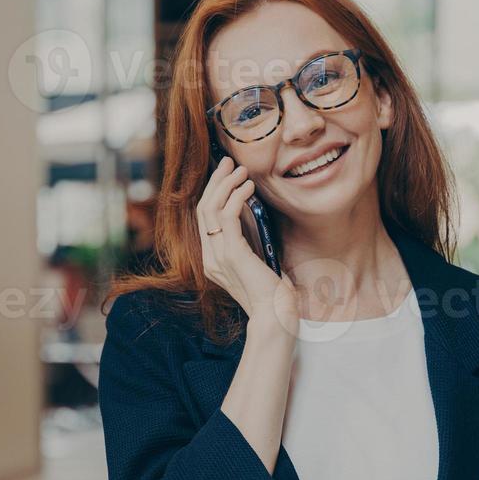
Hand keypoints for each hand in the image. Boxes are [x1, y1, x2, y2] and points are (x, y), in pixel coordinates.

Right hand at [197, 157, 296, 337]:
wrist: (275, 318)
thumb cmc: (273, 296)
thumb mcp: (258, 264)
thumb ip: (251, 245)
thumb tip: (257, 219)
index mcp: (213, 260)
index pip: (204, 218)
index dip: (213, 192)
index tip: (227, 174)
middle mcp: (209, 257)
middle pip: (203, 208)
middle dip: (216, 181)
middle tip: (229, 162)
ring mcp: (217, 256)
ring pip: (210, 209)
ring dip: (226, 184)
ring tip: (241, 170)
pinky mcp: (231, 254)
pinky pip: (226, 217)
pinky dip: (237, 197)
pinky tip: (249, 188)